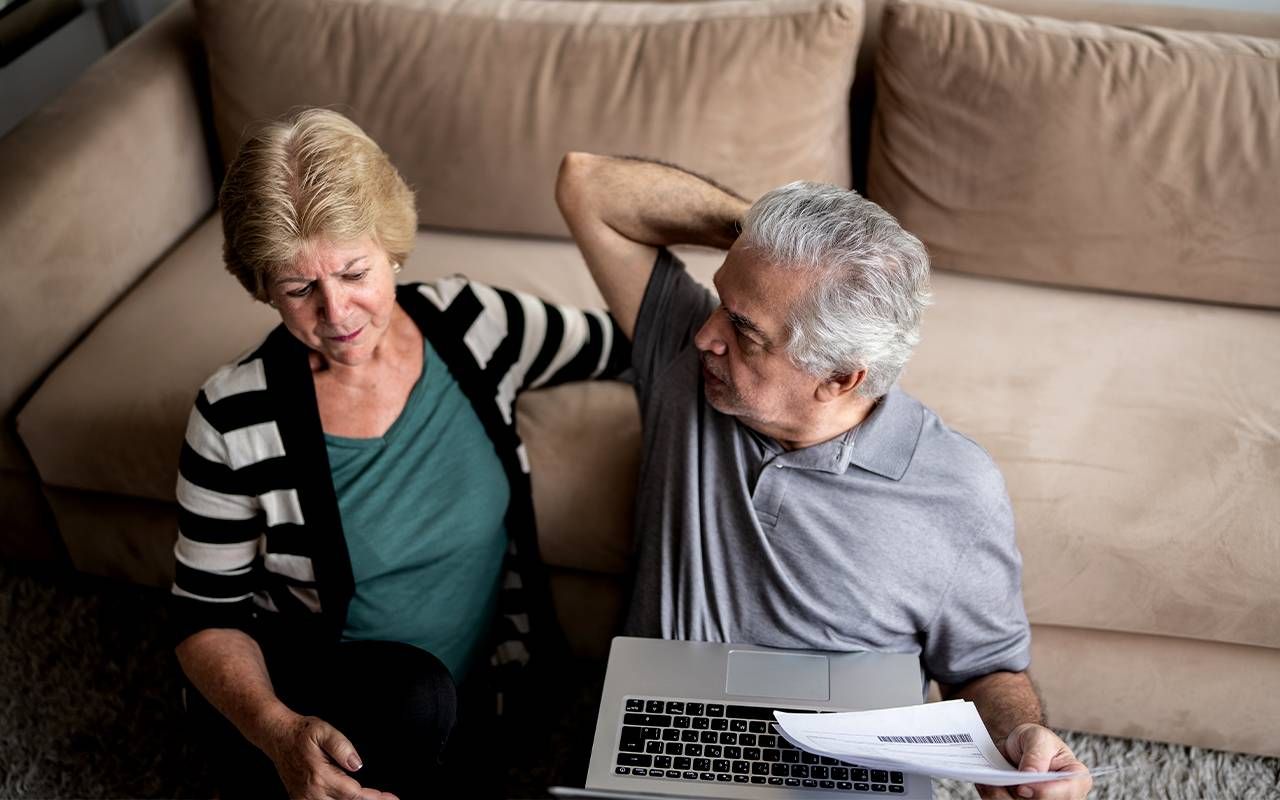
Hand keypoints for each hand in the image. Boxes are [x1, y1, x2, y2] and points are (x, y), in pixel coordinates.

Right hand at [262, 711, 398, 799]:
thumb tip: (357, 765)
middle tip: (388, 799)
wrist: (278, 736)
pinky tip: (355, 798)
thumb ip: (342, 747)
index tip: (392, 798)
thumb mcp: (324, 731)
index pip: (354, 794)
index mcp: (320, 777)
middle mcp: (312, 793)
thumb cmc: (302, 732)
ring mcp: (305, 799)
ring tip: (375, 798)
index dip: (375, 798)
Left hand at [977, 723, 1091, 799]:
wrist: (1019, 745)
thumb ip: (1037, 755)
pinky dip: (995, 797)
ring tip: (988, 783)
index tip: (1022, 786)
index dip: (1044, 793)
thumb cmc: (1035, 740)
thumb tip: (1030, 775)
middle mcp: (1063, 796)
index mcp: (1075, 778)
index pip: (1066, 793)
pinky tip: (987, 785)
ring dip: (1001, 797)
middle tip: (997, 783)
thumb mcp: (1037, 738)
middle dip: (1017, 797)